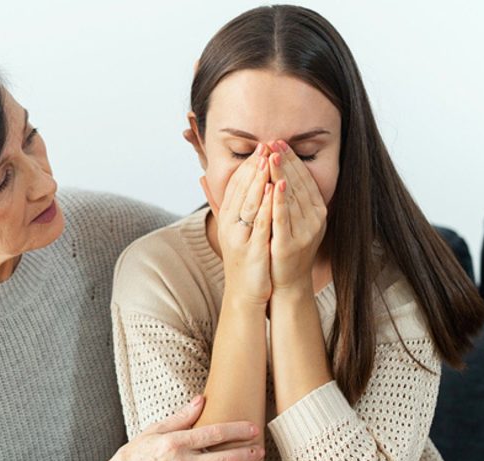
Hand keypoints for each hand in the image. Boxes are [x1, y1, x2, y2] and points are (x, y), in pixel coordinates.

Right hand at [96, 395, 263, 460]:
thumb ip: (180, 417)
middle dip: (248, 453)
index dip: (238, 430)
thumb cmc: (133, 457)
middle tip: (260, 449)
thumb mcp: (153, 431)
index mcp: (175, 443)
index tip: (253, 429)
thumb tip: (201, 400)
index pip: (215, 433)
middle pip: (226, 458)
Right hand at [204, 143, 274, 306]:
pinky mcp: (253, 249)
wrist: (244, 292)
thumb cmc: (244, 259)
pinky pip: (261, 223)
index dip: (247, 166)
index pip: (235, 186)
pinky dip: (268, 205)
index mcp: (227, 218)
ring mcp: (240, 237)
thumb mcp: (234, 229)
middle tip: (265, 146)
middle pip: (241, 191)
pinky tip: (276, 190)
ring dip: (259, 180)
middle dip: (254, 167)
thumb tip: (207, 180)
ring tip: (269, 160)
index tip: (259, 148)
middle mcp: (230, 225)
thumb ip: (227, 205)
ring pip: (250, 203)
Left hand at [268, 141, 326, 292]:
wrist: (288, 282)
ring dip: (281, 174)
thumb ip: (289, 197)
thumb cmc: (286, 248)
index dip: (292, 160)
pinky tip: (275, 185)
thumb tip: (282, 172)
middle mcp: (315, 219)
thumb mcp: (291, 219)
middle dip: (284, 162)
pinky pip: (283, 218)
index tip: (279, 142)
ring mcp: (305, 232)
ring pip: (291, 198)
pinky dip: (279, 201)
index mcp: (316, 210)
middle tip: (273, 142)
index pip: (304, 179)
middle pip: (298, 184)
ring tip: (271, 156)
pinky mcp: (290, 244)